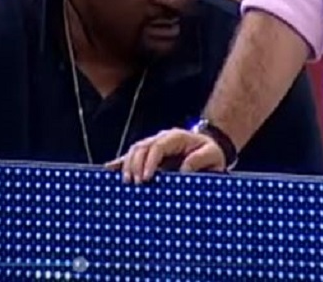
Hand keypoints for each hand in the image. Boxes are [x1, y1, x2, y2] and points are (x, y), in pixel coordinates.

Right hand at [105, 129, 224, 183]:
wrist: (210, 147)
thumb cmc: (211, 153)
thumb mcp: (212, 155)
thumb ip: (200, 160)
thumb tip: (182, 170)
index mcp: (175, 137)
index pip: (157, 146)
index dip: (150, 161)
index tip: (147, 178)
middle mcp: (161, 138)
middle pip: (141, 147)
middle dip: (135, 166)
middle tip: (136, 184)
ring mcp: (153, 145)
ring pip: (134, 151)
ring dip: (128, 166)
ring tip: (127, 183)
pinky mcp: (149, 154)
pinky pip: (132, 156)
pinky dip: (120, 162)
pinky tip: (109, 169)